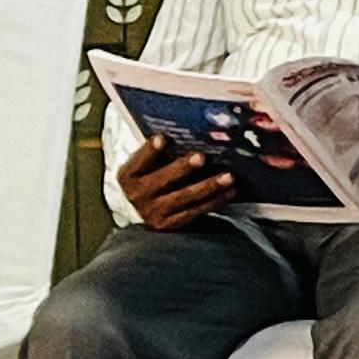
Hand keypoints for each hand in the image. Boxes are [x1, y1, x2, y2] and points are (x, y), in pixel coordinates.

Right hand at [118, 136, 233, 232]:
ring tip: (228, 176)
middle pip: (161, 180)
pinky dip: (215, 201)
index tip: (162, 138)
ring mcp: (153, 212)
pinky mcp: (170, 224)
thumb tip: (191, 133)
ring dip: (208, 186)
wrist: (144, 209)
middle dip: (182, 168)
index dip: (150, 150)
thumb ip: (161, 152)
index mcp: (129, 175)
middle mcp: (137, 195)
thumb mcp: (148, 164)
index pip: (138, 160)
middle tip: (201, 157)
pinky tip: (230, 191)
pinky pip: (195, 211)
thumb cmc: (152, 176)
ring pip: (183, 197)